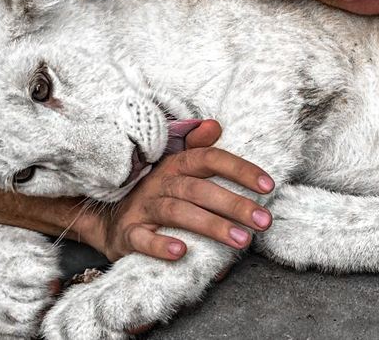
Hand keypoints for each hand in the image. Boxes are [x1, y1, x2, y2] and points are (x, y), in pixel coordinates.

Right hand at [95, 120, 274, 260]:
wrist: (110, 220)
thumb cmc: (156, 195)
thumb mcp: (176, 170)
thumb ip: (198, 149)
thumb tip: (214, 125)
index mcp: (176, 166)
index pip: (209, 159)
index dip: (239, 169)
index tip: (268, 186)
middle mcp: (160, 183)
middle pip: (199, 189)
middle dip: (234, 204)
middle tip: (263, 221)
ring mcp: (143, 208)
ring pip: (177, 212)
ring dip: (210, 225)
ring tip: (240, 240)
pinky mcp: (128, 235)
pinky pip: (142, 239)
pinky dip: (160, 246)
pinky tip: (182, 253)